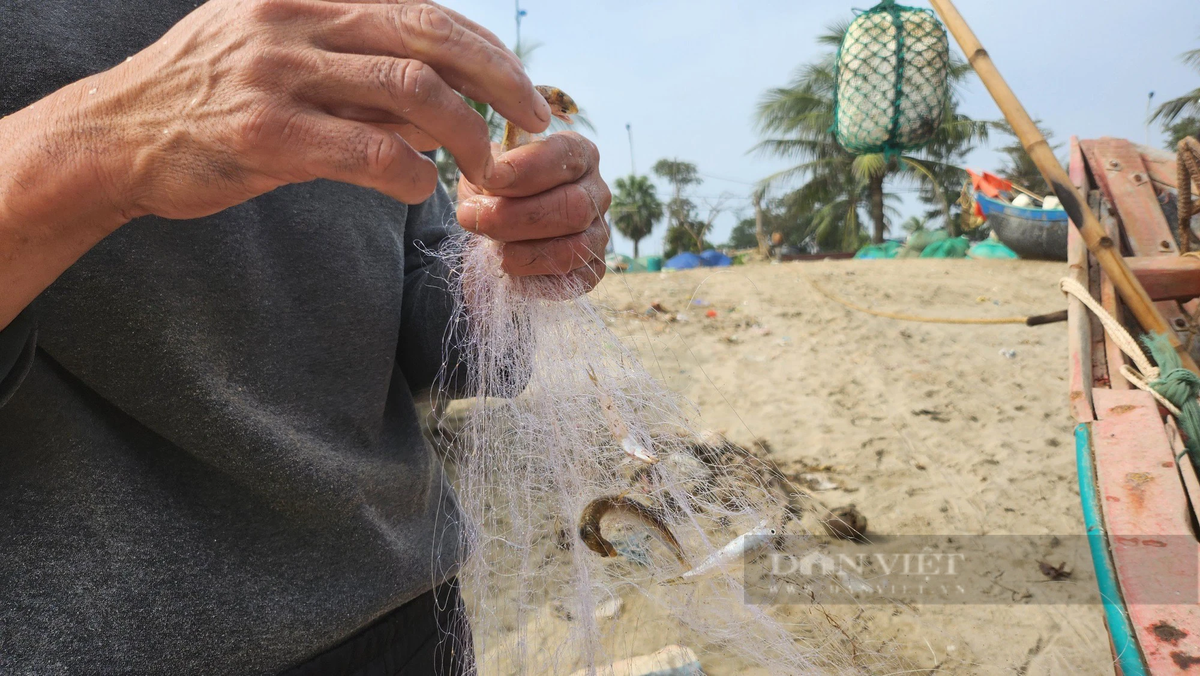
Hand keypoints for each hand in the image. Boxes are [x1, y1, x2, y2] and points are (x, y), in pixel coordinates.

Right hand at [74, 0, 551, 219]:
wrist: (116, 137)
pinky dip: (412, 175)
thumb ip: (359, 72)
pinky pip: (370, 152)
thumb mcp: (283, 60)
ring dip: (467, 134)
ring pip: (412, 91)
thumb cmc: (210, 104)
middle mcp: (295, 18)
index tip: (523, 87)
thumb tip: (443, 99)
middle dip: (500, 81)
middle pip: (431, 39)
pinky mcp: (267, 132)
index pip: (423, 10)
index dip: (486, 49)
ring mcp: (279, 72)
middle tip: (538, 122)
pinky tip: (421, 192)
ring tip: (486, 168)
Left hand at [455, 132, 610, 293]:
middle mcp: (597, 192)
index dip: (525, 170)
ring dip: (526, 252)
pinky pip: (574, 279)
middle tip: (473, 218)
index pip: (565, 156)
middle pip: (574, 206)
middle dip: (517, 216)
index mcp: (578, 154)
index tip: (489, 181)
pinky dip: (537, 278)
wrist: (494, 234)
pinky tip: (512, 268)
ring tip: (493, 250)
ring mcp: (600, 233)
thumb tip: (490, 177)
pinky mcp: (594, 269)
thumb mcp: (487, 172)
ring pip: (575, 247)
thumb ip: (489, 169)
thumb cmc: (495, 193)